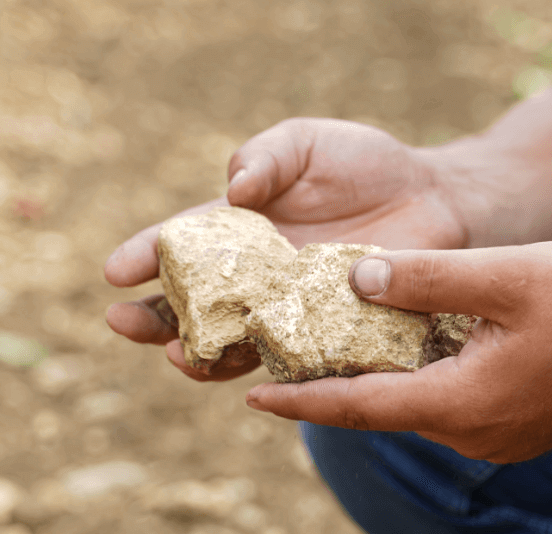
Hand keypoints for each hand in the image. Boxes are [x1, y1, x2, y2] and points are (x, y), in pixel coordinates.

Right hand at [104, 119, 469, 381]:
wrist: (435, 199)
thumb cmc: (364, 165)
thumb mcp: (305, 143)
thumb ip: (265, 157)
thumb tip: (233, 191)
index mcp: (239, 230)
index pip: (181, 246)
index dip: (146, 256)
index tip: (115, 271)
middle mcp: (257, 279)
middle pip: (193, 307)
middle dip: (153, 318)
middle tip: (123, 324)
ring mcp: (293, 313)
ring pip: (236, 346)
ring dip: (202, 356)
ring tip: (178, 357)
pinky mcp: (334, 337)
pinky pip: (299, 363)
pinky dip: (275, 372)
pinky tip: (256, 373)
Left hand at [245, 242, 551, 462]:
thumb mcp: (506, 274)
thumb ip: (427, 278)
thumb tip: (355, 279)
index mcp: (463, 403)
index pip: (361, 408)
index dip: (303, 403)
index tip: (254, 398)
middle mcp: (474, 436)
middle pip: (385, 412)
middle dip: (334, 389)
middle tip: (284, 362)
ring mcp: (500, 441)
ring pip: (419, 412)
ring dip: (382, 385)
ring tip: (338, 353)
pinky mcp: (519, 434)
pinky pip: (451, 412)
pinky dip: (421, 386)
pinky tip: (413, 356)